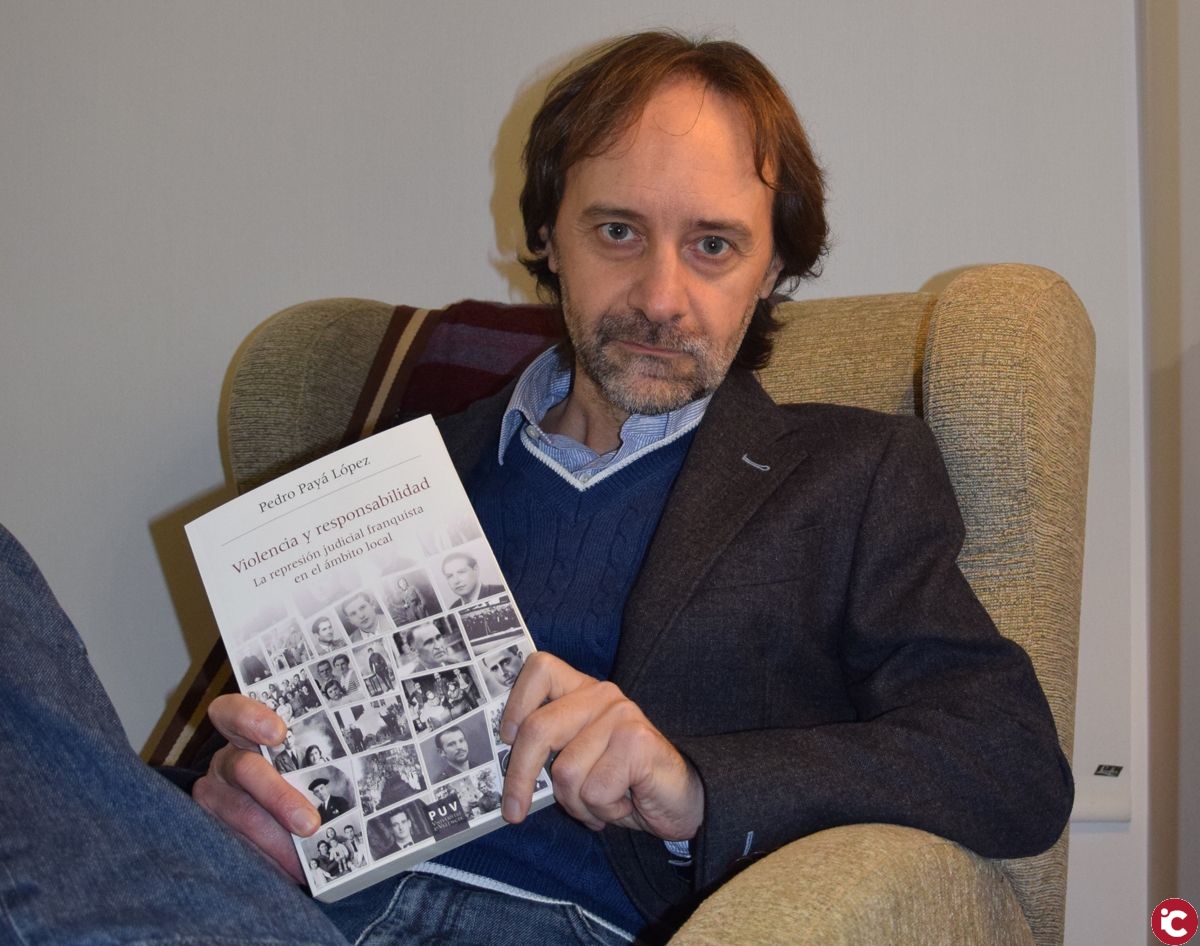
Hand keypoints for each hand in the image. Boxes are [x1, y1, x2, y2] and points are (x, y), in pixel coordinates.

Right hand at [192, 694, 319, 881]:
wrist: (277, 807)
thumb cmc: (301, 769)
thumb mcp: (309, 752)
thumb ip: (326, 748)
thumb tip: (377, 752)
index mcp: (246, 730)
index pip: (231, 711)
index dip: (250, 718)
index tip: (279, 732)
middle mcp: (227, 759)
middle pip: (243, 769)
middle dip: (277, 796)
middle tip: (309, 824)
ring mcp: (215, 794)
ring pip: (238, 812)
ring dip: (274, 838)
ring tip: (304, 860)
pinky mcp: (212, 828)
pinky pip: (236, 844)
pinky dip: (266, 857)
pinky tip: (291, 869)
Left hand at [499, 652, 703, 840]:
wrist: (683, 801)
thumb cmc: (624, 783)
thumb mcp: (578, 762)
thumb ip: (549, 752)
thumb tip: (503, 768)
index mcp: (582, 691)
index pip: (540, 669)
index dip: (515, 702)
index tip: (506, 738)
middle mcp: (601, 695)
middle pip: (539, 728)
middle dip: (519, 777)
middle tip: (513, 812)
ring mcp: (621, 715)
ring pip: (566, 772)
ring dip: (579, 803)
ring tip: (602, 802)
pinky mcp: (637, 742)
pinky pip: (594, 790)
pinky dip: (604, 810)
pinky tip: (624, 803)